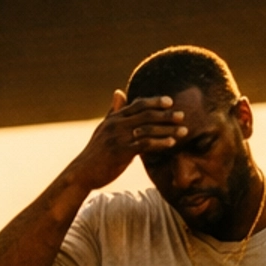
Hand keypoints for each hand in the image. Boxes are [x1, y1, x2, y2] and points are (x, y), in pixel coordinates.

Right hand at [70, 89, 188, 191]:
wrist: (82, 173)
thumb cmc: (95, 152)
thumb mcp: (103, 128)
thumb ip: (114, 111)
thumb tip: (119, 92)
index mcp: (114, 118)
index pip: (138, 104)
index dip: (155, 101)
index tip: (170, 101)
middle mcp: (117, 125)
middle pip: (146, 115)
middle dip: (166, 115)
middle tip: (183, 116)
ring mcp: (118, 138)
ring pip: (148, 129)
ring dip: (168, 129)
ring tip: (183, 131)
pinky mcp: (121, 152)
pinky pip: (144, 144)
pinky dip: (160, 143)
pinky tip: (171, 144)